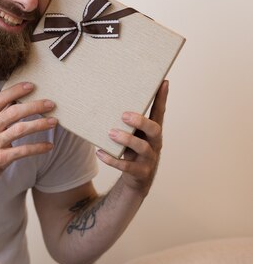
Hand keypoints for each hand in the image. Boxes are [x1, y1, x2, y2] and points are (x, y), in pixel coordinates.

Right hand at [0, 82, 56, 189]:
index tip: (31, 85)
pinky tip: (49, 146)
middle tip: (50, 104)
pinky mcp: (1, 159)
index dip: (15, 91)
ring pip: (20, 130)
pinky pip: (23, 151)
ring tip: (54, 121)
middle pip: (14, 112)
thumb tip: (14, 99)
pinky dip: (37, 147)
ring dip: (39, 124)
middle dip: (34, 106)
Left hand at [96, 80, 169, 195]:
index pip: (160, 112)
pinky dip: (112, 160)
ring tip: (111, 133)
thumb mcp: (132, 135)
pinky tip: (100, 153)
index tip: (163, 82)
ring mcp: (149, 159)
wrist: (135, 181)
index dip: (162, 98)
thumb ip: (125, 122)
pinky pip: (127, 167)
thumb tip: (105, 99)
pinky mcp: (140, 172)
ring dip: (127, 139)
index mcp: (153, 132)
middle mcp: (154, 144)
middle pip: (155, 130)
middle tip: (124, 115)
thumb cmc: (131, 151)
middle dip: (141, 121)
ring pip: (143, 148)